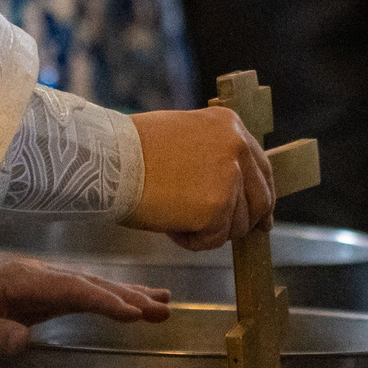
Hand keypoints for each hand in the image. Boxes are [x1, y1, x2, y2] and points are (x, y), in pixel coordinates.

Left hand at [0, 256, 170, 354]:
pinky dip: (110, 296)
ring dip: (128, 294)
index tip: (132, 313)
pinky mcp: (41, 291)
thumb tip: (24, 340)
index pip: (71, 289)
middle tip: (164, 310)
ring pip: (92, 285)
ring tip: (163, 304)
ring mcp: (41, 281)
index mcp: (21, 281)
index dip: (104, 300)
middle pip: (91, 284)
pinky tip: (128, 303)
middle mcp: (38, 275)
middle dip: (129, 296)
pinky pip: (82, 291)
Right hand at [127, 107, 274, 248]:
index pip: (261, 169)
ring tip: (172, 217)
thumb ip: (211, 156)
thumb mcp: (183, 137)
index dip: (260, 197)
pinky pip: (213, 239)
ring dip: (208, 230)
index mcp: (230, 126)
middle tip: (223, 234)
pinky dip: (191, 241)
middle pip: (260, 200)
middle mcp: (238, 147)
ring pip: (236, 225)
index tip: (260, 218)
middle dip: (244, 222)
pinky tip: (168, 225)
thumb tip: (230, 187)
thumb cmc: (130, 151)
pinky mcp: (217, 207)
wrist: (106, 160)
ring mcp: (230, 177)